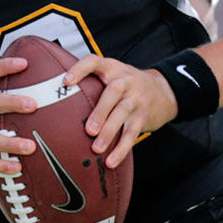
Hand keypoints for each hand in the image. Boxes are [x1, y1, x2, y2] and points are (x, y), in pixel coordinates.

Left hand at [63, 54, 177, 168]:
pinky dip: (121, 148)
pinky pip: (132, 133)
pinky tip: (111, 160)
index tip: (66, 81)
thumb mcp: (114, 75)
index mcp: (113, 69)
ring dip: (109, 133)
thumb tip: (57, 103)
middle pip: (113, 92)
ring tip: (96, 149)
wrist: (164, 90)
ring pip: (123, 114)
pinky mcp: (144, 116)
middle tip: (88, 130)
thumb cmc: (129, 85)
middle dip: (100, 111)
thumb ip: (93, 82)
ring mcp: (136, 98)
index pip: (94, 62)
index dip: (80, 69)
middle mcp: (126, 81)